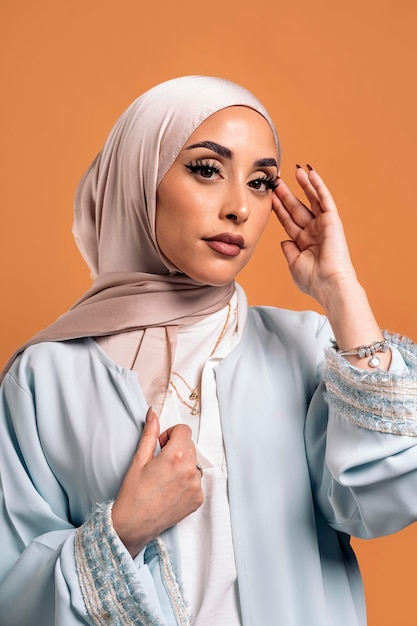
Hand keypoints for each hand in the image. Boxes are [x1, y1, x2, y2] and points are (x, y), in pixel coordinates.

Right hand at [112, 407, 202, 557]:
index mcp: (176, 457)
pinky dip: (186, 480)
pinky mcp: (198, 499)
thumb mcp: (139, 459)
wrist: (133, 525)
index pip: (184, 430)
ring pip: (193, 463)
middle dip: (176, 448)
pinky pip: (196, 480)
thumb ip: (150, 433)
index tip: (160, 445)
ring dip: (182, 464)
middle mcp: (191, 471)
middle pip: (189, 445)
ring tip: (164, 478)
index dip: (170, 434)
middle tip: (159, 462)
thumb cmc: (133, 492)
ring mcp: (196, 486)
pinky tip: (170, 489)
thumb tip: (153, 413)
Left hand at [273, 165, 390, 369]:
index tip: (268, 195)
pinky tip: (311, 174)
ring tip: (295, 170)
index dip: (278, 207)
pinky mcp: (333, 221)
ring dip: (304, 185)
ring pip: (312, 200)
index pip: (288, 220)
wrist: (329, 284)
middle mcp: (313, 231)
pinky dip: (318, 186)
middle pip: (297, 207)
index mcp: (303, 242)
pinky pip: (325, 199)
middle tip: (276, 179)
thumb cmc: (313, 280)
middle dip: (286, 193)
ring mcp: (323, 225)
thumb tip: (283, 240)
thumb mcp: (294, 264)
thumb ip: (288, 250)